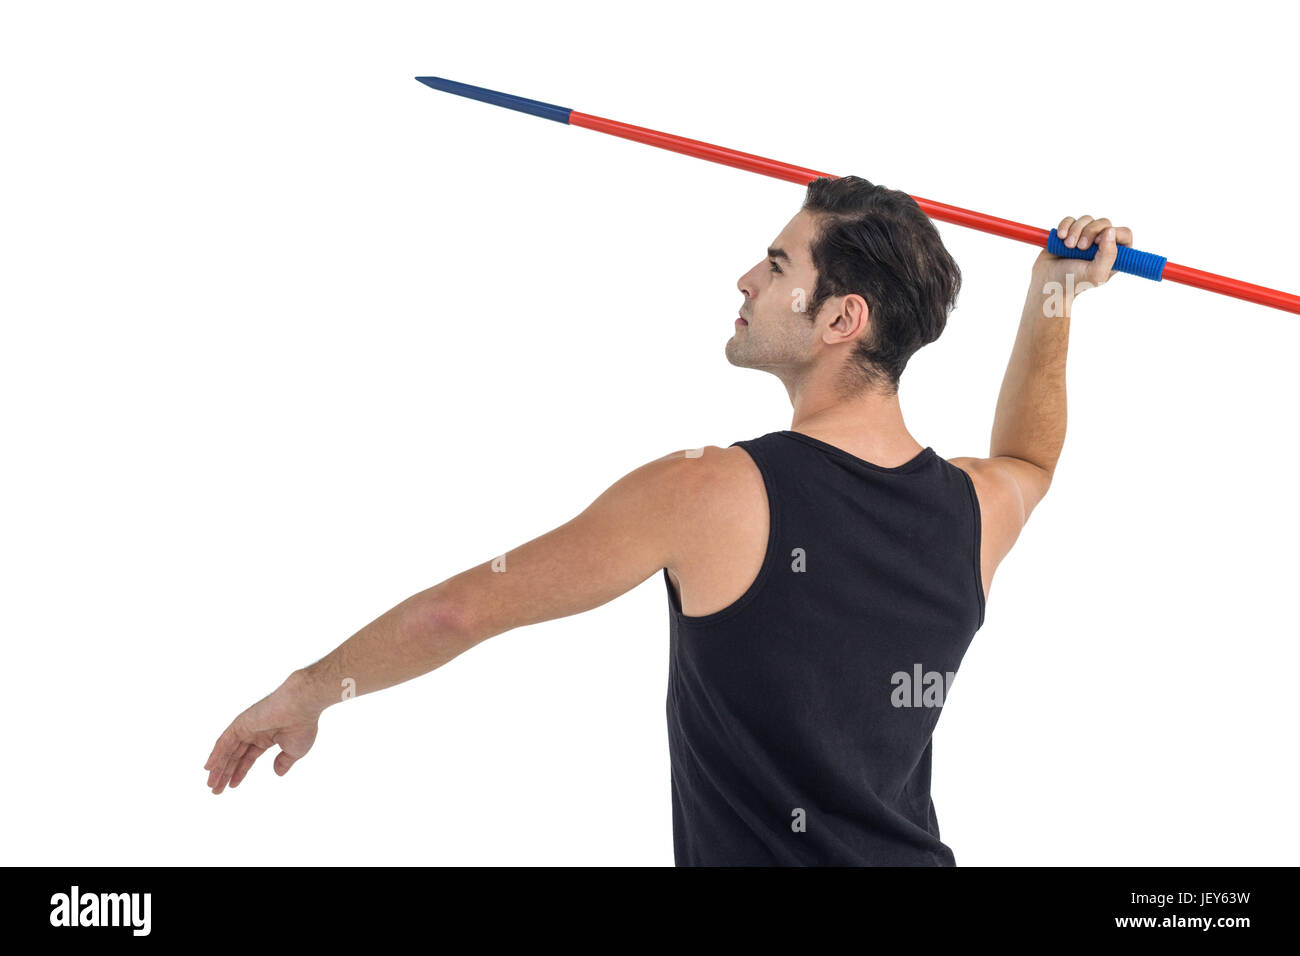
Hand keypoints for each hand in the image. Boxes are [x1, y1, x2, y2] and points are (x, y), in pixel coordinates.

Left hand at [204, 672, 321, 792]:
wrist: (301, 706)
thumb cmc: (302, 726)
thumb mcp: (295, 751)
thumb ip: (284, 762)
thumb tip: (277, 773)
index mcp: (267, 737)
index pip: (248, 757)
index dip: (240, 772)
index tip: (232, 785)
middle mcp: (254, 731)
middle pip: (235, 756)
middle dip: (225, 773)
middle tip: (215, 790)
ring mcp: (246, 727)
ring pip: (227, 750)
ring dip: (218, 767)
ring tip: (210, 785)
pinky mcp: (241, 723)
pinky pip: (224, 741)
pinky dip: (216, 754)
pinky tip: (208, 768)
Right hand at [1033, 215, 1133, 292]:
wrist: (1047, 282)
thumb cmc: (1073, 282)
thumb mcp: (1096, 273)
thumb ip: (1108, 255)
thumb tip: (1110, 231)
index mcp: (1113, 255)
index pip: (1124, 234)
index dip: (1113, 234)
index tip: (1098, 243)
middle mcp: (1101, 244)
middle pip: (1104, 222)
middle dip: (1090, 232)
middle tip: (1080, 247)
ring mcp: (1085, 237)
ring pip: (1086, 219)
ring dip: (1075, 230)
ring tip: (1068, 245)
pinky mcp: (1069, 232)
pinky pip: (1070, 220)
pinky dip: (1064, 226)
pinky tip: (1060, 238)